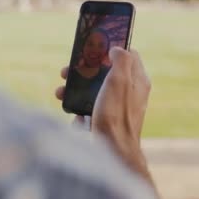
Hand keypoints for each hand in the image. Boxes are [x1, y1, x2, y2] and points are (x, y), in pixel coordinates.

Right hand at [55, 48, 151, 174]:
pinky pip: (88, 112)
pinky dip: (77, 111)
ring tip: (60, 93)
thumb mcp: (120, 80)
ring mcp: (116, 109)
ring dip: (75, 90)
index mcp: (137, 82)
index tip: (94, 48)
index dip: (111, 49)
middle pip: (105, 74)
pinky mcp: (104, 123)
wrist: (112, 150)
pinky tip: (72, 115)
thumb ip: (121, 60)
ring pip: (93, 92)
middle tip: (67, 71)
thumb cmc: (116, 114)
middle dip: (84, 71)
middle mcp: (129, 94)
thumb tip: (117, 48)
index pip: (128, 56)